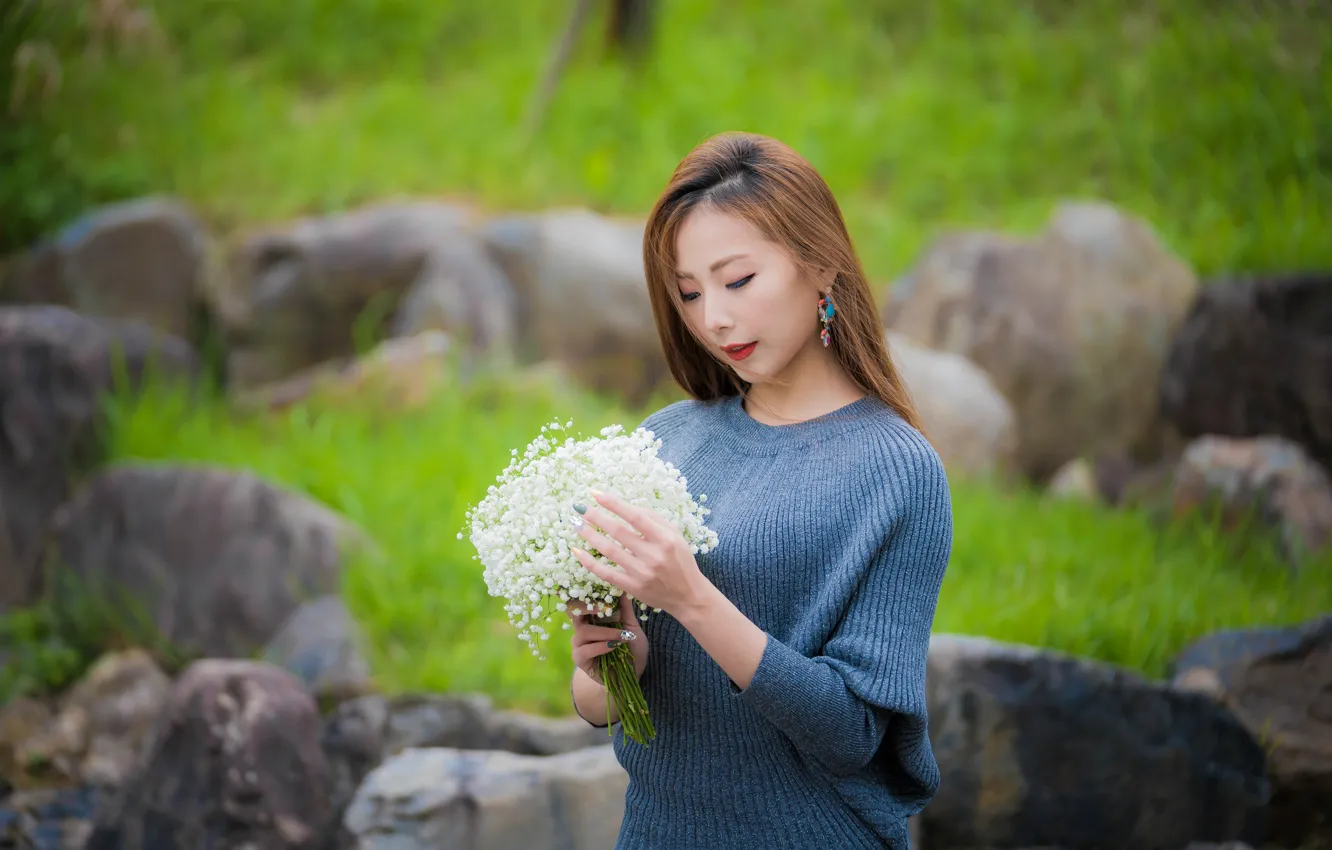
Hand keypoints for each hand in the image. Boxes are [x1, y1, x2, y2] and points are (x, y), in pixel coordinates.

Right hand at [567, 592, 648, 682]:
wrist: (634, 673)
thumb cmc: (632, 648)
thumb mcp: (632, 626)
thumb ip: (625, 609)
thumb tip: (622, 587)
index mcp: (593, 618)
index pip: (581, 603)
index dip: (585, 595)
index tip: (596, 588)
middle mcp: (582, 629)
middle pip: (575, 613)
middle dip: (587, 608)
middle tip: (601, 608)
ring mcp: (579, 644)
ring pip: (583, 632)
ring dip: (604, 632)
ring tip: (621, 636)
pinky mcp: (580, 660)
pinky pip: (585, 650)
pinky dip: (600, 647)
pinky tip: (613, 647)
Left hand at [570, 489, 710, 616]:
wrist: (687, 595)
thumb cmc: (680, 560)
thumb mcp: (675, 535)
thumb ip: (654, 519)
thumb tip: (627, 506)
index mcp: (665, 538)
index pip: (635, 517)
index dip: (614, 504)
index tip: (596, 494)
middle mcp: (653, 555)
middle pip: (618, 532)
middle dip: (596, 517)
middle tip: (580, 508)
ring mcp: (641, 572)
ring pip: (609, 550)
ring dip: (590, 535)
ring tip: (577, 524)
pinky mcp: (632, 587)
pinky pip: (605, 573)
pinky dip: (589, 562)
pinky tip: (577, 551)